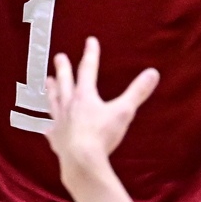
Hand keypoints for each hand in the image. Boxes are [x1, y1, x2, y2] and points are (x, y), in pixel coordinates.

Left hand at [46, 38, 157, 175]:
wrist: (81, 160)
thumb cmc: (102, 135)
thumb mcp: (124, 111)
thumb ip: (137, 92)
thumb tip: (153, 73)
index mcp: (85, 96)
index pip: (88, 69)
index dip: (90, 54)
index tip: (90, 41)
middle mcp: (69, 105)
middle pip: (65, 82)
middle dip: (64, 68)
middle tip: (59, 57)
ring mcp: (60, 122)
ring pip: (54, 102)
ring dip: (52, 90)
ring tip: (48, 81)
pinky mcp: (56, 139)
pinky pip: (51, 131)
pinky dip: (49, 128)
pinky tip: (47, 128)